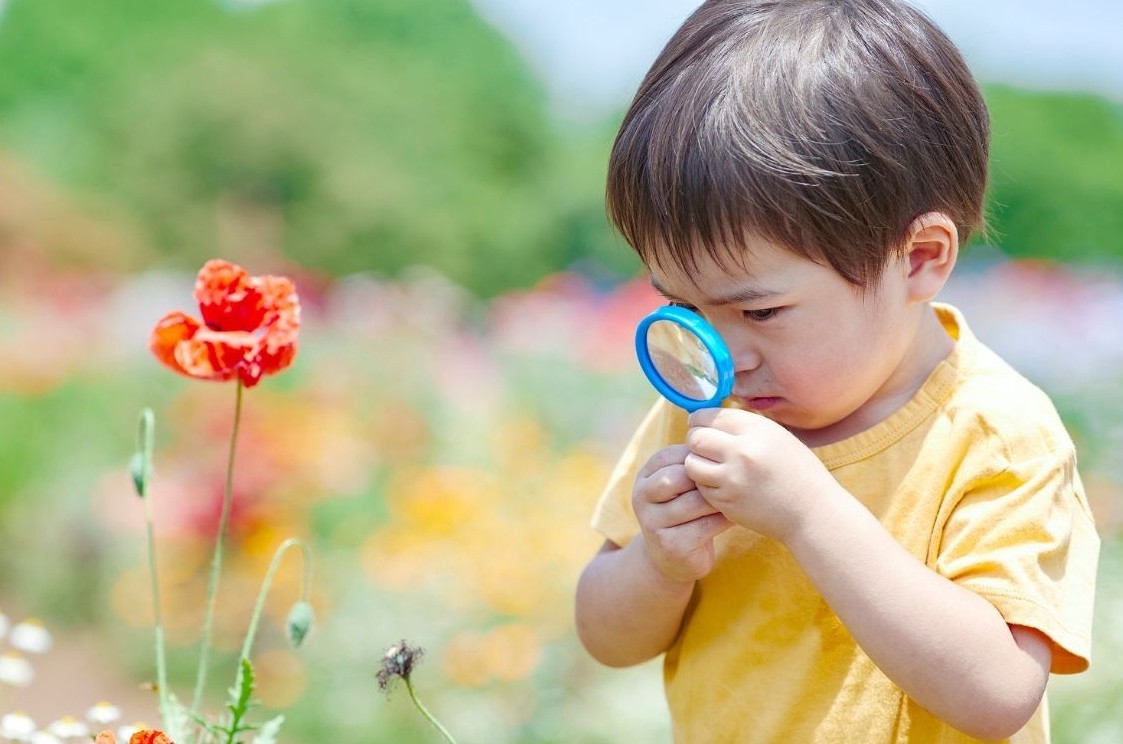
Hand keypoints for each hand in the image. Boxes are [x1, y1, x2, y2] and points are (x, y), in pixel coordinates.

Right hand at [633, 444, 732, 582]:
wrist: (672, 558)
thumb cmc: (685, 510)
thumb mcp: (680, 484)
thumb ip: (691, 462)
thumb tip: (719, 427)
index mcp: (644, 476)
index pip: (668, 455)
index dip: (697, 455)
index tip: (720, 459)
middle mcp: (642, 498)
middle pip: (677, 477)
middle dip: (706, 477)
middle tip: (731, 478)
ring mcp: (653, 523)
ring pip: (694, 502)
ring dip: (719, 499)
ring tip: (738, 495)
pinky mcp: (671, 545)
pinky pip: (705, 526)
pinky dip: (724, 519)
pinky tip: (735, 515)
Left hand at [684, 408, 842, 541]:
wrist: (812, 512)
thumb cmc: (797, 472)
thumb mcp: (777, 437)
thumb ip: (744, 426)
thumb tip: (711, 418)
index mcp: (757, 429)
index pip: (710, 415)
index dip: (700, 420)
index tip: (700, 425)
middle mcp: (742, 451)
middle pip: (696, 437)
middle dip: (695, 440)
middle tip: (703, 446)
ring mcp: (733, 478)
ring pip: (691, 463)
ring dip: (696, 462)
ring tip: (710, 465)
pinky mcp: (726, 501)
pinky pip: (700, 487)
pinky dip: (705, 484)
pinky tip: (721, 484)